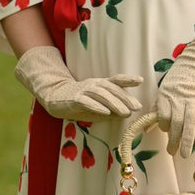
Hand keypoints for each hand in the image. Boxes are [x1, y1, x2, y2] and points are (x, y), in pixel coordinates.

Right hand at [15, 45, 141, 120]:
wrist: (54, 96)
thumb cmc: (79, 102)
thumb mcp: (97, 107)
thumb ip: (111, 110)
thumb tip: (126, 115)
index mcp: (101, 85)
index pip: (116, 80)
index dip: (128, 79)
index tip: (140, 80)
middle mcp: (94, 85)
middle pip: (111, 89)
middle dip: (125, 98)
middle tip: (137, 107)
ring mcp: (84, 90)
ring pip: (101, 95)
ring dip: (114, 103)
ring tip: (125, 112)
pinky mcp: (74, 98)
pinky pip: (87, 101)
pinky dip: (97, 106)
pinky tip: (105, 111)